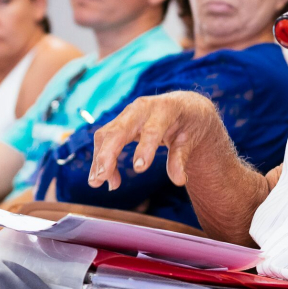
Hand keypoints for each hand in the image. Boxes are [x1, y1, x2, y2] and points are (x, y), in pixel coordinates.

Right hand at [89, 91, 222, 190]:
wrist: (181, 106)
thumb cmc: (187, 123)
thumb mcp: (189, 139)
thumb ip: (181, 158)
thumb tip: (179, 180)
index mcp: (164, 109)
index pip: (152, 130)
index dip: (145, 148)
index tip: (139, 169)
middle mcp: (141, 108)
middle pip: (119, 130)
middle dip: (107, 154)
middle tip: (101, 178)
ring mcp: (127, 114)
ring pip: (106, 134)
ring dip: (100, 159)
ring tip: (98, 182)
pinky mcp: (119, 122)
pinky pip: (104, 138)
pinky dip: (100, 157)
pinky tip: (102, 176)